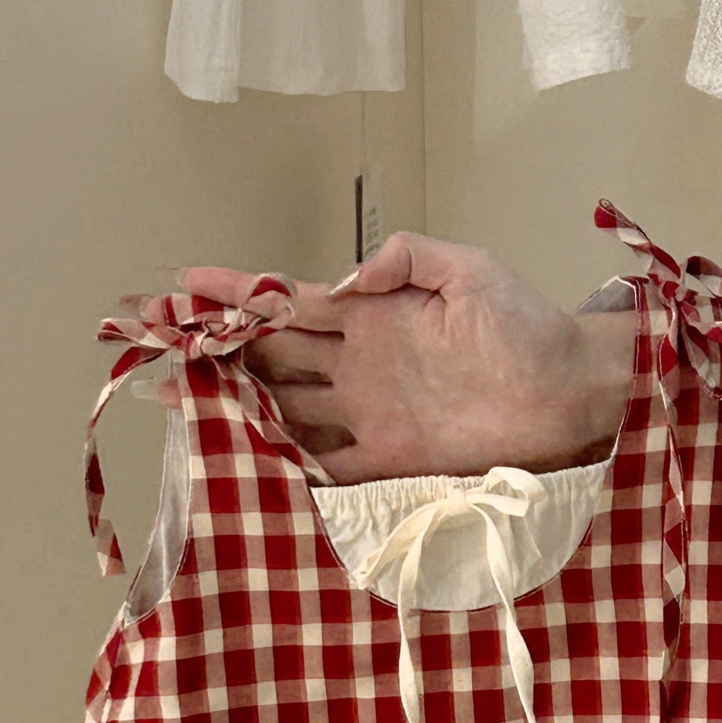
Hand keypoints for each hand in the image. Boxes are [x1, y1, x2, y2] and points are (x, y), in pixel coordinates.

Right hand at [162, 234, 634, 484]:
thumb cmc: (528, 326)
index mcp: (371, 315)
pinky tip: (242, 461)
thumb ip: (406, 258)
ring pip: (284, 407)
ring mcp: (369, 413)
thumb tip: (348, 273)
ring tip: (174, 399)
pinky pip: (325, 464)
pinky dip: (284, 464)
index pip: (287, 302)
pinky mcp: (390, 460)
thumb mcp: (469, 270)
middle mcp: (359, 364)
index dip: (232, 295)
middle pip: (269, 354)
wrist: (571, 392)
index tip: (177, 286)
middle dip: (210, 347)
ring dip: (232, 404)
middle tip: (150, 341)